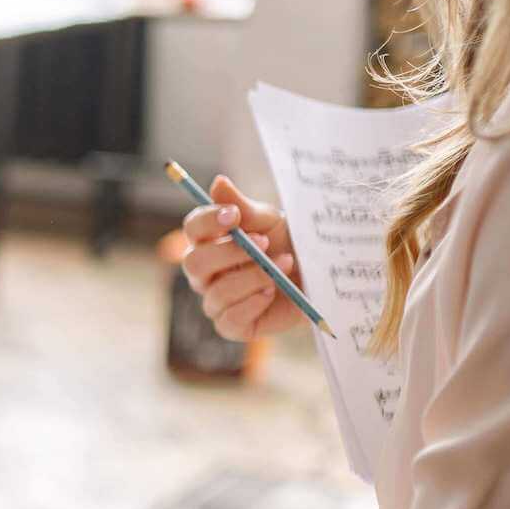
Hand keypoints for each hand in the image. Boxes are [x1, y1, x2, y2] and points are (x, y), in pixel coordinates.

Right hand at [180, 174, 303, 341]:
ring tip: (282, 265)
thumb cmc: (288, 245)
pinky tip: (271, 292)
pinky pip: (229, 319)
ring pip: (216, 292)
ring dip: (252, 277)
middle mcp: (205, 273)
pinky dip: (252, 303)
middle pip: (194, 263)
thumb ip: (243, 206)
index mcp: (209, 242)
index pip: (192, 229)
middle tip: (264, 243)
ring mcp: (216, 300)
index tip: (235, 215)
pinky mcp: (231, 326)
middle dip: (229, 253)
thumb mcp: (270, 221)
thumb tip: (218, 182)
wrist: (317, 276)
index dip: (208, 221)